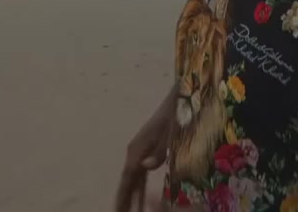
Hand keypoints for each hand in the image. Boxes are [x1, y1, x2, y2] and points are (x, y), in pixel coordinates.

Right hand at [115, 93, 175, 211]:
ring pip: (133, 177)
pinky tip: (138, 195)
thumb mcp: (171, 132)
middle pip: (127, 180)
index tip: (119, 210)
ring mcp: (140, 149)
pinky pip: (139, 172)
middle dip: (124, 199)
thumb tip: (144, 166)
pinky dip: (138, 185)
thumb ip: (159, 151)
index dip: (123, 195)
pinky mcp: (146, 149)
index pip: (127, 178)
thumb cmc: (176, 114)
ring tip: (128, 210)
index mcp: (138, 148)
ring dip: (130, 194)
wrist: (178, 97)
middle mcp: (135, 150)